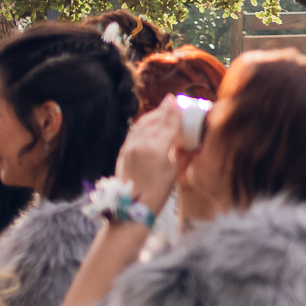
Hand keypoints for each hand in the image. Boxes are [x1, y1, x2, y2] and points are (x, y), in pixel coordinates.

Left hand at [116, 98, 183, 212]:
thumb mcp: (173, 170)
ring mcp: (130, 146)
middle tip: (170, 101)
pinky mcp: (124, 151)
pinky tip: (148, 123)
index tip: (176, 100)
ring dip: (152, 115)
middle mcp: (142, 144)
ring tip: (160, 110)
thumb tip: (181, 141)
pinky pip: (134, 132)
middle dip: (163, 110)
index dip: (174, 112)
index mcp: (158, 149)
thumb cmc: (159, 191)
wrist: (133, 206)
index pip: (169, 125)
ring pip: (142, 124)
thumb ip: (176, 151)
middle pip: (155, 121)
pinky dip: (143, 125)